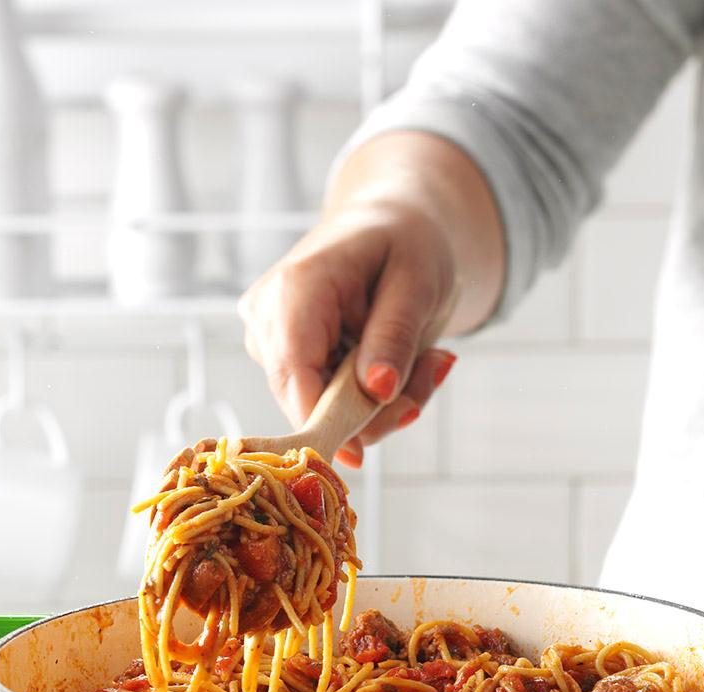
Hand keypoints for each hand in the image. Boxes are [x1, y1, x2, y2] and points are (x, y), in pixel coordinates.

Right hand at [238, 201, 458, 467]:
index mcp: (296, 288)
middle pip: (306, 400)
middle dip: (375, 409)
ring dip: (382, 402)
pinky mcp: (283, 361)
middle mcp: (267, 318)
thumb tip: (377, 391)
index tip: (361, 454)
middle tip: (435, 369)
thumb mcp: (418, 282)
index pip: (294, 374)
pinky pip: (327, 404)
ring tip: (426, 358)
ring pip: (322, 410)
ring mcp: (270, 341)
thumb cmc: (407, 242)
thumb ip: (395, 337)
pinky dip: (372, 397)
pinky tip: (400, 363)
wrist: (392, 225)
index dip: (325, 420)